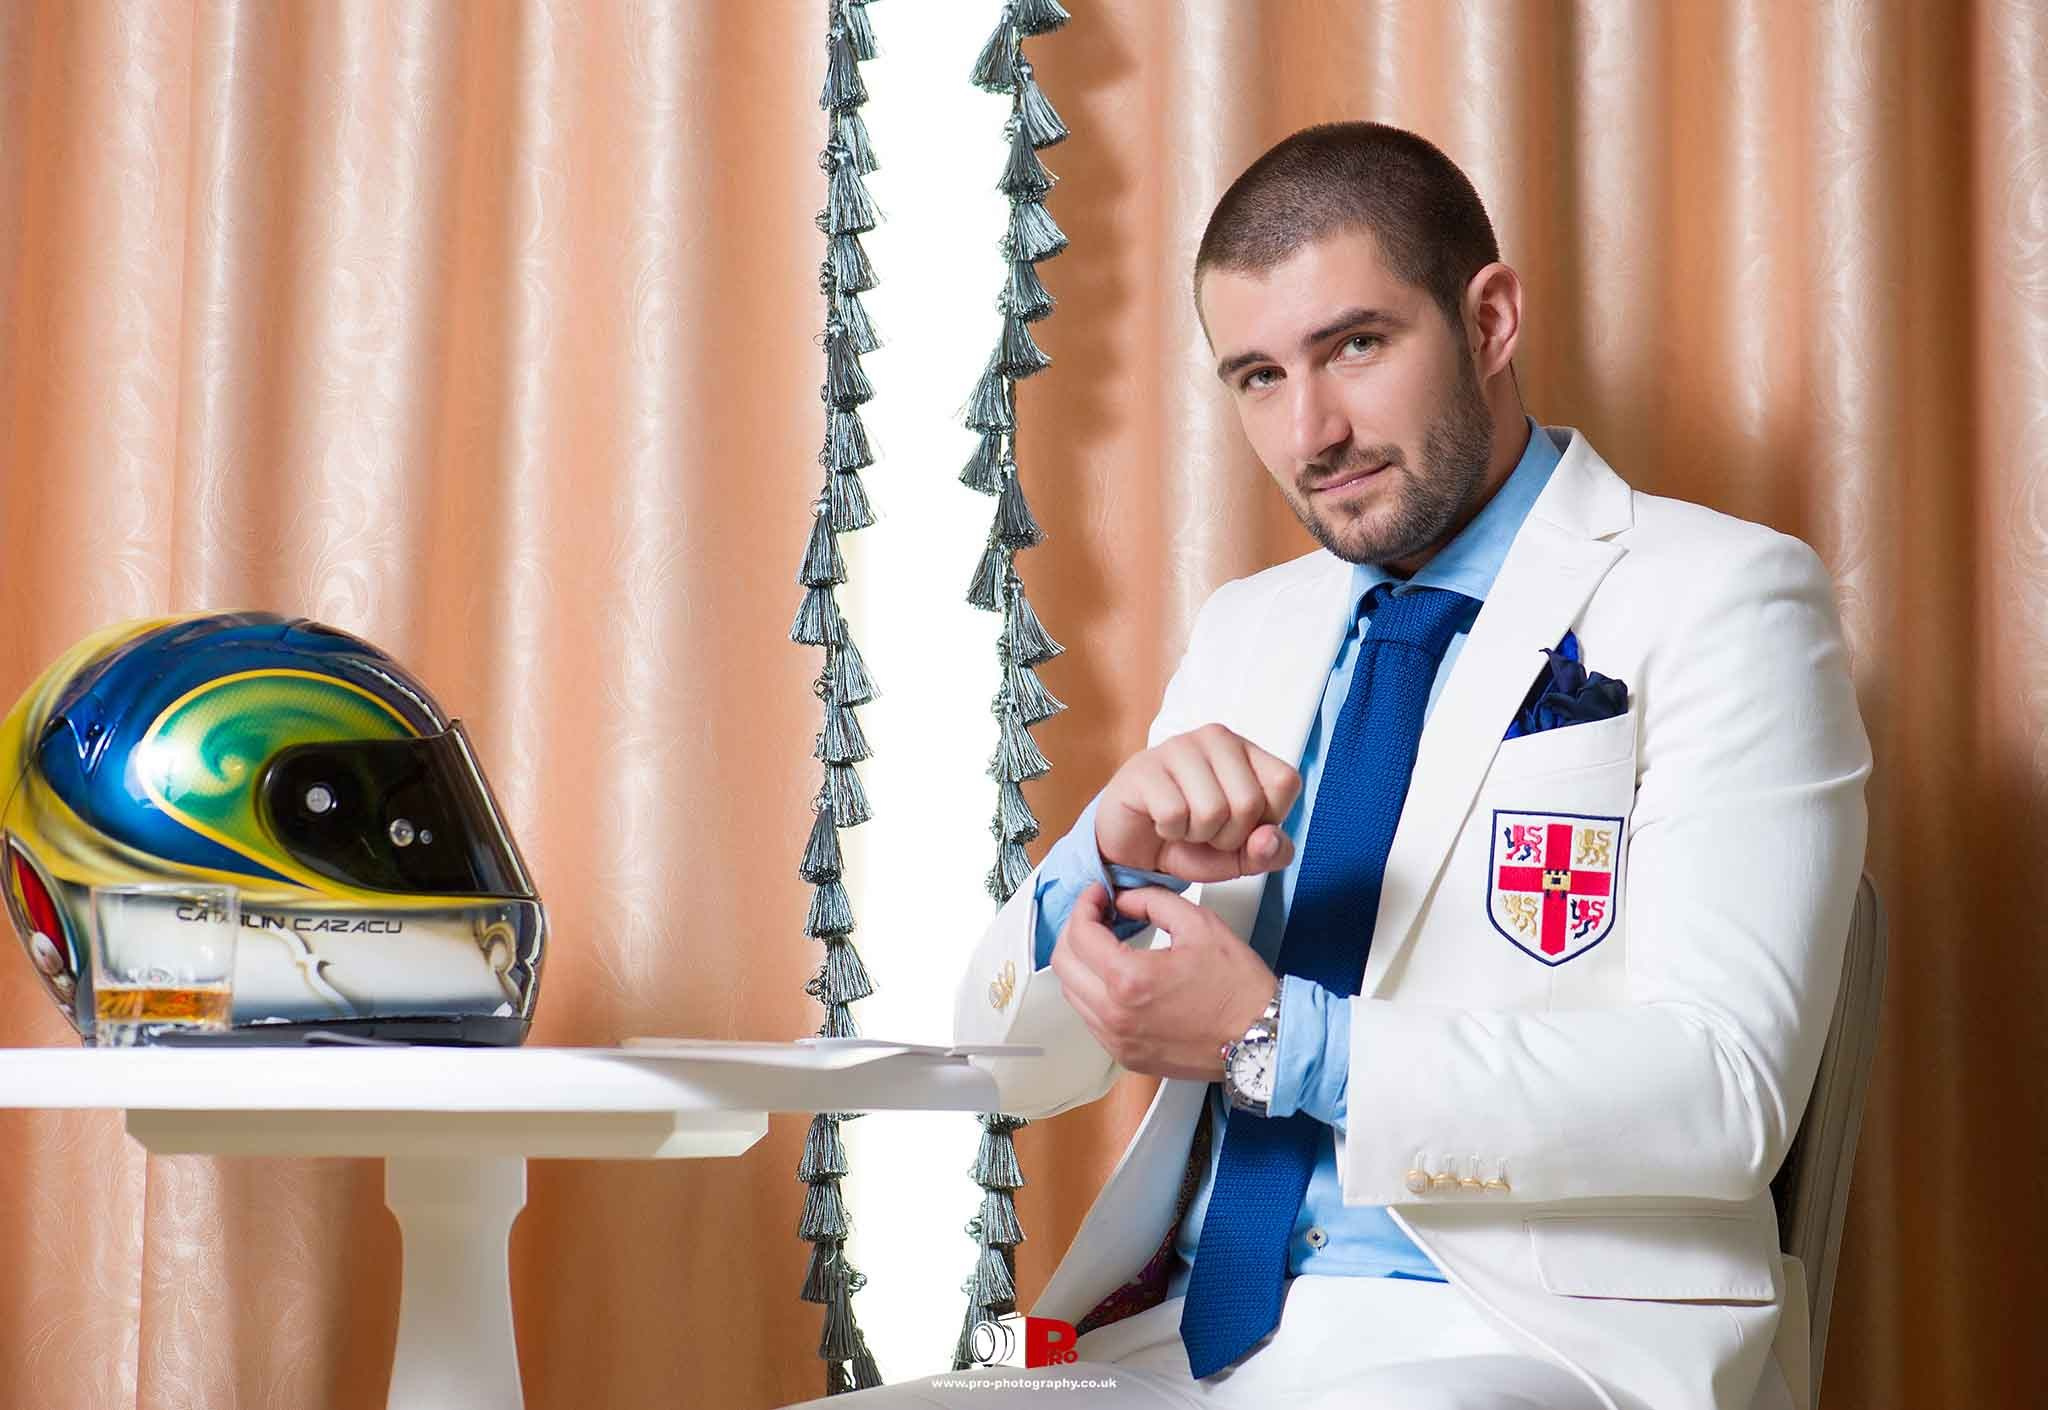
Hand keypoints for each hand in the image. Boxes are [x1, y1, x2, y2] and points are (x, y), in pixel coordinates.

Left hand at [1051, 883, 1277, 1080]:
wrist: (1260, 1040)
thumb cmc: (1238, 988)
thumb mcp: (1199, 924)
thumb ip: (1152, 901)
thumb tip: (1122, 900)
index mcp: (1130, 980)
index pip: (1080, 934)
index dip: (1085, 904)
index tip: (1097, 894)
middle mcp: (1115, 1016)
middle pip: (1063, 964)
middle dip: (1075, 931)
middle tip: (1097, 914)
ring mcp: (1117, 1041)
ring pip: (1072, 993)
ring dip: (1080, 962)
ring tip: (1106, 942)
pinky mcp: (1126, 1057)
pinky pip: (1090, 1018)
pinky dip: (1093, 991)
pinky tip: (1117, 975)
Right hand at [1096, 723, 1301, 882]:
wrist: (1132, 844)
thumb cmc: (1187, 839)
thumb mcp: (1238, 856)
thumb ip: (1267, 852)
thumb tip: (1269, 839)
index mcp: (1246, 752)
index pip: (1285, 782)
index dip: (1268, 819)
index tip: (1239, 824)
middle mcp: (1216, 739)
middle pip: (1249, 802)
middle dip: (1228, 837)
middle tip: (1205, 831)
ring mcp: (1178, 747)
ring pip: (1212, 810)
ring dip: (1197, 835)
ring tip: (1183, 825)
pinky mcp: (1144, 767)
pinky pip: (1174, 814)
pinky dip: (1169, 831)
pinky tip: (1161, 821)